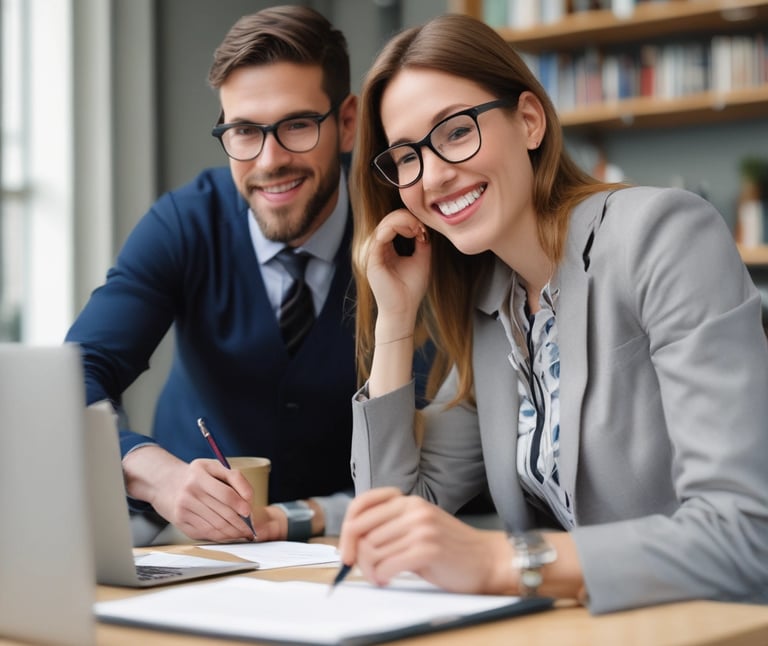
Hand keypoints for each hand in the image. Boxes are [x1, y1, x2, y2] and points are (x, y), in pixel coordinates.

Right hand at [122, 445, 256, 542]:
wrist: (164, 483)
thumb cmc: (195, 475)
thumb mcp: (213, 467)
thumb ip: (234, 477)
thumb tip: (249, 498)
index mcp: (199, 475)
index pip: (226, 494)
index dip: (240, 504)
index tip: (249, 511)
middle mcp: (189, 492)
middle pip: (222, 514)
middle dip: (240, 524)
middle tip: (251, 528)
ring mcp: (184, 509)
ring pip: (215, 526)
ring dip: (233, 533)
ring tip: (243, 533)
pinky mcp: (181, 522)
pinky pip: (206, 533)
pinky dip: (221, 536)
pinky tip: (229, 535)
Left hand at [338, 487, 511, 593]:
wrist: (487, 560)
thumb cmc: (450, 548)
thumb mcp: (418, 527)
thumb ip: (390, 527)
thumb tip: (352, 543)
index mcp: (408, 501)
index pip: (361, 505)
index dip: (345, 530)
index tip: (345, 551)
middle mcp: (413, 509)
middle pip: (361, 530)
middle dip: (355, 555)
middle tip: (361, 569)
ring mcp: (421, 528)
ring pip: (371, 550)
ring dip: (370, 570)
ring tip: (380, 577)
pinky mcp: (427, 549)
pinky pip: (386, 565)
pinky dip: (381, 577)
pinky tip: (388, 579)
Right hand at [365, 209, 429, 328]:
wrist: (403, 310)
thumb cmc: (411, 289)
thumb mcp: (421, 260)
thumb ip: (421, 242)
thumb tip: (424, 226)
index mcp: (386, 249)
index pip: (393, 224)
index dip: (409, 220)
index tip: (423, 228)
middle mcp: (377, 249)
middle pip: (388, 221)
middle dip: (406, 218)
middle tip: (421, 227)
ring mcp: (372, 253)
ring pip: (384, 225)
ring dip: (402, 221)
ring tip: (416, 229)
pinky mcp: (371, 259)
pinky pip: (379, 236)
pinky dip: (394, 228)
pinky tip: (409, 232)